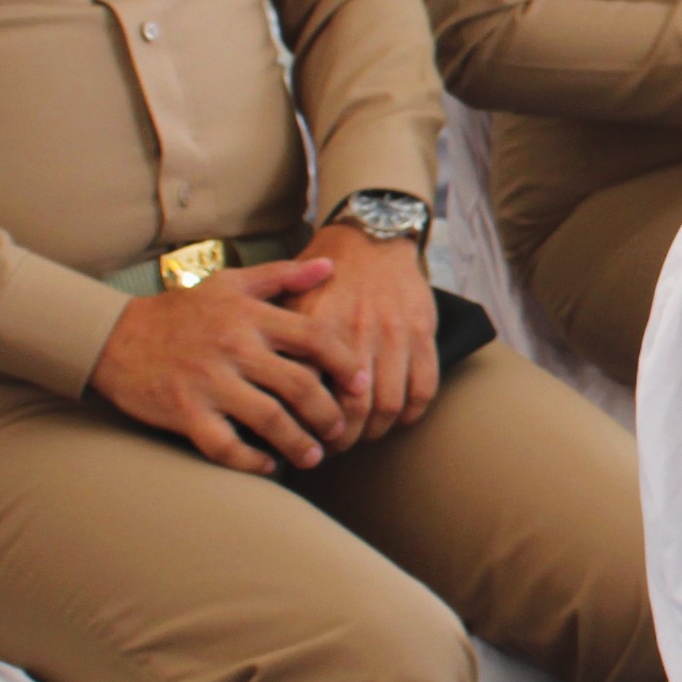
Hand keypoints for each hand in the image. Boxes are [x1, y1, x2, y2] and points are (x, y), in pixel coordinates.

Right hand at [85, 253, 366, 474]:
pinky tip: (268, 466)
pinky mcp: (185, 411)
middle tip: (341, 430)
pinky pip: (226, 446)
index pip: (315, 338)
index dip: (346, 364)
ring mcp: (209, 382)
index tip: (362, 385)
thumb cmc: (182, 311)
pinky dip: (251, 462)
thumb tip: (330, 266)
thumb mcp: (230, 283)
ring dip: (299, 444)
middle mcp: (234, 348)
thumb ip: (282, 276)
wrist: (116, 337)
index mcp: (250, 316)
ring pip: (270, 420)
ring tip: (315, 456)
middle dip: (329, 414)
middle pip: (300, 386)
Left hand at [282, 218, 437, 444]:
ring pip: (390, 406)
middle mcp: (357, 333)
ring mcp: (394, 334)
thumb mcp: (289, 296)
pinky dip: (411, 412)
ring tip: (363, 435)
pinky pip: (424, 388)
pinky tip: (398, 418)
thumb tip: (258, 386)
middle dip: (343, 439)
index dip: (306, 425)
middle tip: (333, 446)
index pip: (311, 393)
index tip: (301, 437)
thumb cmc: (325, 271)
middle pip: (353, 410)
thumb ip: (278, 337)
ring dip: (376, 431)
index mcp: (317, 326)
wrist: (372, 234)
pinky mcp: (422, 333)